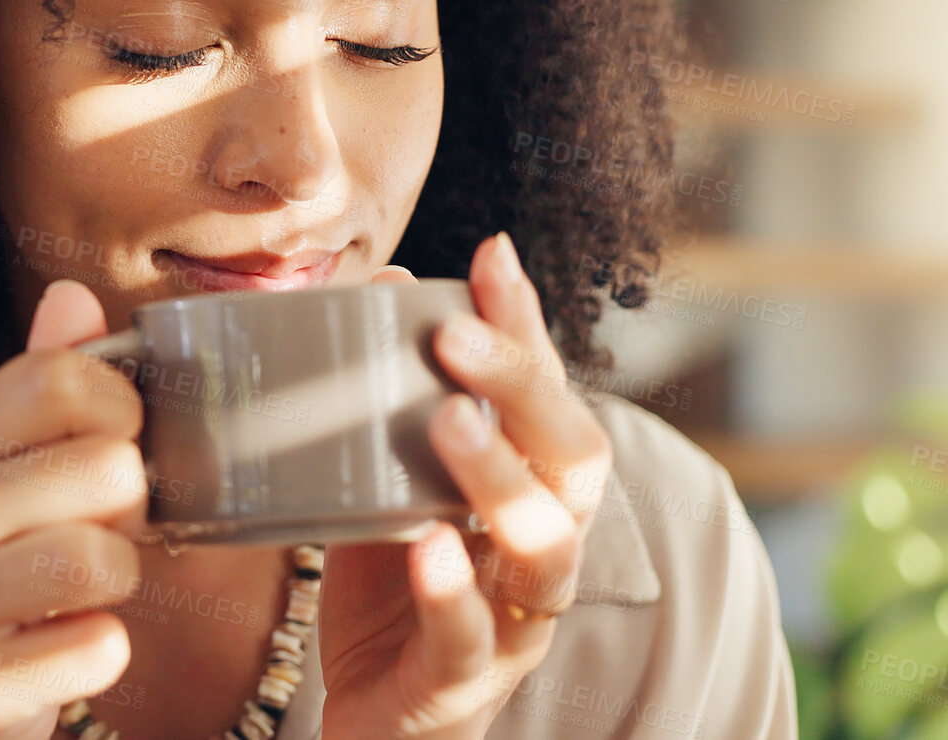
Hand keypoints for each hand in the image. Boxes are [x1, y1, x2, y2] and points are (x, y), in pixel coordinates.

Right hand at [0, 279, 149, 739]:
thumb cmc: (9, 572)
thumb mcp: (25, 469)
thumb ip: (52, 382)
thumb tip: (71, 296)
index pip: (69, 376)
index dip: (123, 412)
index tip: (114, 446)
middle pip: (106, 466)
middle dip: (131, 508)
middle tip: (101, 532)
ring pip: (97, 559)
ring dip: (119, 582)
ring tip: (85, 592)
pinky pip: (94, 649)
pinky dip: (102, 653)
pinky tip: (67, 648)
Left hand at [318, 234, 613, 739]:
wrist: (373, 726)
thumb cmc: (390, 597)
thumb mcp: (383, 488)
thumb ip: (387, 405)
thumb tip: (384, 287)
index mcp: (529, 491)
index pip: (546, 394)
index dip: (528, 325)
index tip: (493, 254)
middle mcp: (541, 548)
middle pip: (574, 460)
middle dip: (525, 388)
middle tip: (457, 335)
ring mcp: (513, 620)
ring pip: (546, 549)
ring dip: (502, 480)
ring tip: (448, 422)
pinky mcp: (464, 685)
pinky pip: (474, 640)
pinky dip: (454, 594)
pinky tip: (428, 550)